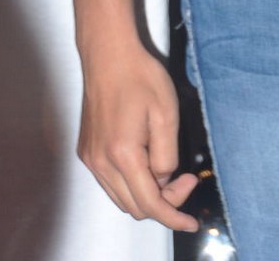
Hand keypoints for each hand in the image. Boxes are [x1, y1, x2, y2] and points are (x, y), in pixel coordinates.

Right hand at [77, 42, 198, 231]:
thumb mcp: (167, 113)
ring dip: (147, 194)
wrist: (109, 56)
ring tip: (170, 170)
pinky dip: (132, 184)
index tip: (191, 222)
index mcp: (122, 154)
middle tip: (187, 178)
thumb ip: (167, 155)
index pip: (149, 204)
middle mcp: (100, 163)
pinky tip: (148, 162)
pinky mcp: (87, 152)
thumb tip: (165, 180)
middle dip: (165, 202)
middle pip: (135, 206)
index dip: (173, 217)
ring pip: (122, 198)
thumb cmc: (141, 77)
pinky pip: (111, 183)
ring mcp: (90, 159)